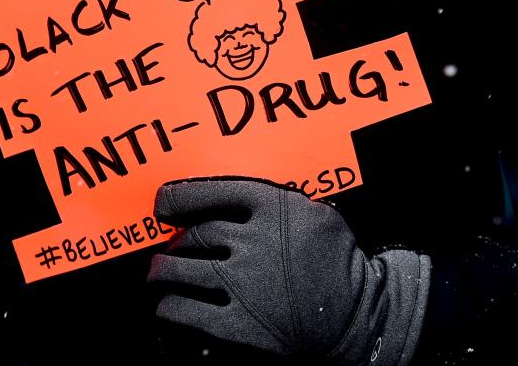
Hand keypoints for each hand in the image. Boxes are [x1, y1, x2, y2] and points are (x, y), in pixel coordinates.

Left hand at [147, 178, 430, 364]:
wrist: (359, 319)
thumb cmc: (337, 262)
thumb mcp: (316, 213)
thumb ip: (276, 201)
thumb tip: (228, 201)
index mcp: (275, 207)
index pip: (211, 192)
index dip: (179, 197)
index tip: (162, 203)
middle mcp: (255, 241)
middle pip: (195, 234)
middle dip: (177, 241)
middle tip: (171, 246)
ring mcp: (244, 284)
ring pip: (181, 270)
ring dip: (163, 271)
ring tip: (159, 273)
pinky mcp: (237, 325)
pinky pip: (186, 311)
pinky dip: (170, 307)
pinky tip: (168, 305)